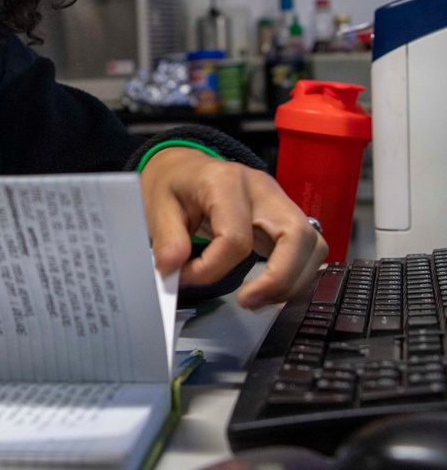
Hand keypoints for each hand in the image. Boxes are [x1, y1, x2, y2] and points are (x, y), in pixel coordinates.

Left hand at [139, 149, 327, 308]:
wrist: (186, 167)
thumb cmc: (175, 183)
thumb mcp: (156, 204)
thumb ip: (167, 237)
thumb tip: (171, 268)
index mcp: (227, 182)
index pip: (236, 238)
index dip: (211, 269)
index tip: (186, 278)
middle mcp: (262, 190)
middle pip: (296, 236)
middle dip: (278, 279)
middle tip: (246, 302)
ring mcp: (279, 202)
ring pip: (312, 245)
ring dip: (291, 280)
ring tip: (257, 299)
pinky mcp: (285, 217)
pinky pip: (307, 249)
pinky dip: (294, 274)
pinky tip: (268, 288)